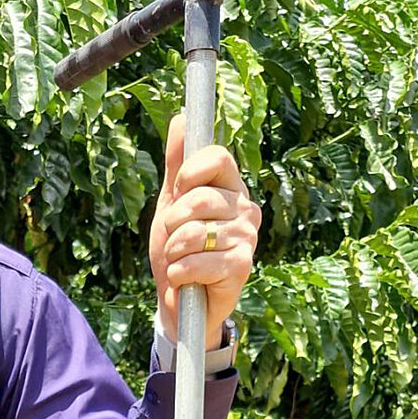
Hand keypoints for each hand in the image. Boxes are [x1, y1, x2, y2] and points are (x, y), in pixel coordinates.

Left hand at [149, 114, 260, 348]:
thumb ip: (176, 164)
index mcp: (230, 188)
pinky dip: (179, 272)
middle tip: (173, 239)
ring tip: (180, 261)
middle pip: (199, 197)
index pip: (217, 157)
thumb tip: (182, 118)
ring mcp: (247, 238)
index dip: (189, 172)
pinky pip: (197, 260)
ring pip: (194, 231)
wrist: (178, 300)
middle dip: (172, 223)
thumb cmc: (177, 248)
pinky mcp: (242, 266)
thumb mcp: (170, 202)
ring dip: (173, 251)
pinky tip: (185, 279)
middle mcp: (245, 208)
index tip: (178, 191)